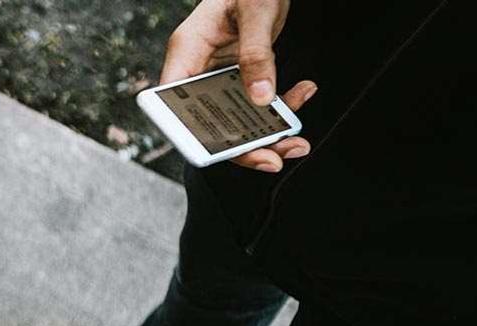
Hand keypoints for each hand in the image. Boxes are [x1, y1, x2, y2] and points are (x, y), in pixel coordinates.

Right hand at [161, 0, 316, 172]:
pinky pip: (255, 103)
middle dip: (242, 146)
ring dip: (268, 134)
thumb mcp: (256, 13)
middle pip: (208, 122)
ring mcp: (218, 74)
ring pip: (235, 119)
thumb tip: (260, 97)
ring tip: (297, 141)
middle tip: (274, 159)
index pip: (173, 105)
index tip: (216, 153)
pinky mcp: (239, 75)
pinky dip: (281, 106)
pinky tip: (303, 93)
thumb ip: (257, 54)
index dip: (188, 135)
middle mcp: (198, 69)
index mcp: (186, 52)